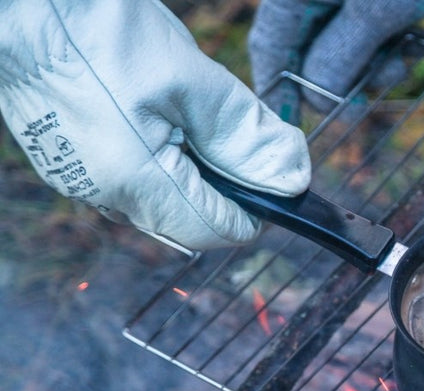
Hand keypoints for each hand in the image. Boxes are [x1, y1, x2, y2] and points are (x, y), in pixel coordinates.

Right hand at [0, 0, 309, 249]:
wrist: (12, 2)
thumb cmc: (91, 28)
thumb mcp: (190, 79)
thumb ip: (245, 137)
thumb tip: (291, 179)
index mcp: (136, 182)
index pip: (217, 231)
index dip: (257, 208)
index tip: (271, 171)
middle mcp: (102, 194)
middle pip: (189, 221)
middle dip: (223, 187)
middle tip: (230, 129)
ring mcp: (79, 178)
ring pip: (158, 201)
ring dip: (191, 170)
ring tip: (189, 112)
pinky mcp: (65, 158)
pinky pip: (127, 179)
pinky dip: (158, 158)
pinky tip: (156, 112)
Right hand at [248, 0, 423, 123]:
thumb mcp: (376, 11)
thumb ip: (342, 56)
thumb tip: (318, 97)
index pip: (273, 42)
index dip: (281, 87)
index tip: (293, 123)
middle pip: (315, 42)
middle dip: (347, 74)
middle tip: (375, 90)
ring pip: (352, 33)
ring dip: (380, 58)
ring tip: (409, 57)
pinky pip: (379, 17)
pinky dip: (396, 35)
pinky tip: (422, 41)